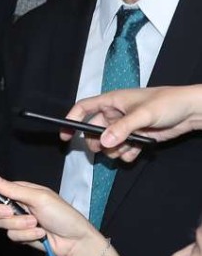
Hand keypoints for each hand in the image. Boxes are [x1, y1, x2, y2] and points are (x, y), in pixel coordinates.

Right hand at [0, 173, 124, 255]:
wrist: (76, 241)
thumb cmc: (62, 214)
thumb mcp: (39, 198)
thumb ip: (12, 189)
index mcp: (19, 192)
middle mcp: (15, 206)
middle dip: (2, 213)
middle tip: (13, 213)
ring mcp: (18, 222)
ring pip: (1, 224)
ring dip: (20, 226)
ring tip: (38, 225)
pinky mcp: (21, 236)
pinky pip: (12, 236)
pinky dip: (26, 236)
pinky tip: (41, 234)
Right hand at [65, 85, 201, 161]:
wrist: (192, 111)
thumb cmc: (168, 103)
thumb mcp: (143, 114)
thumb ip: (122, 128)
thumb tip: (103, 142)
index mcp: (112, 101)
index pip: (84, 108)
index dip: (72, 120)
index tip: (65, 135)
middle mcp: (116, 114)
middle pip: (95, 130)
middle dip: (97, 142)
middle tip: (104, 149)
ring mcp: (127, 127)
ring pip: (109, 142)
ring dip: (114, 150)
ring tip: (125, 150)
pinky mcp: (138, 137)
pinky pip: (124, 149)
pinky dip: (126, 154)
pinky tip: (135, 153)